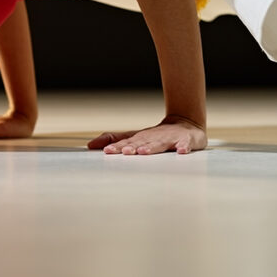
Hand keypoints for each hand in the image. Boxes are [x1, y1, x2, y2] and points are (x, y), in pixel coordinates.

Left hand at [87, 115, 206, 154]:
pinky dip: (183, 147)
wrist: (185, 124)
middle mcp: (153, 137)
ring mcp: (170, 138)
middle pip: (142, 142)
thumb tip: (90, 145)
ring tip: (144, 152)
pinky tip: (180, 151)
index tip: (107, 151)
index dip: (117, 147)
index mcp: (141, 138)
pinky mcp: (186, 140)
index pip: (127, 143)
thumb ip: (115, 140)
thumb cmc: (157, 136)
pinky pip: (185, 143)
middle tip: (124, 152)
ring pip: (160, 143)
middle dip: (133, 147)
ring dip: (152, 147)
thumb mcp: (135, 137)